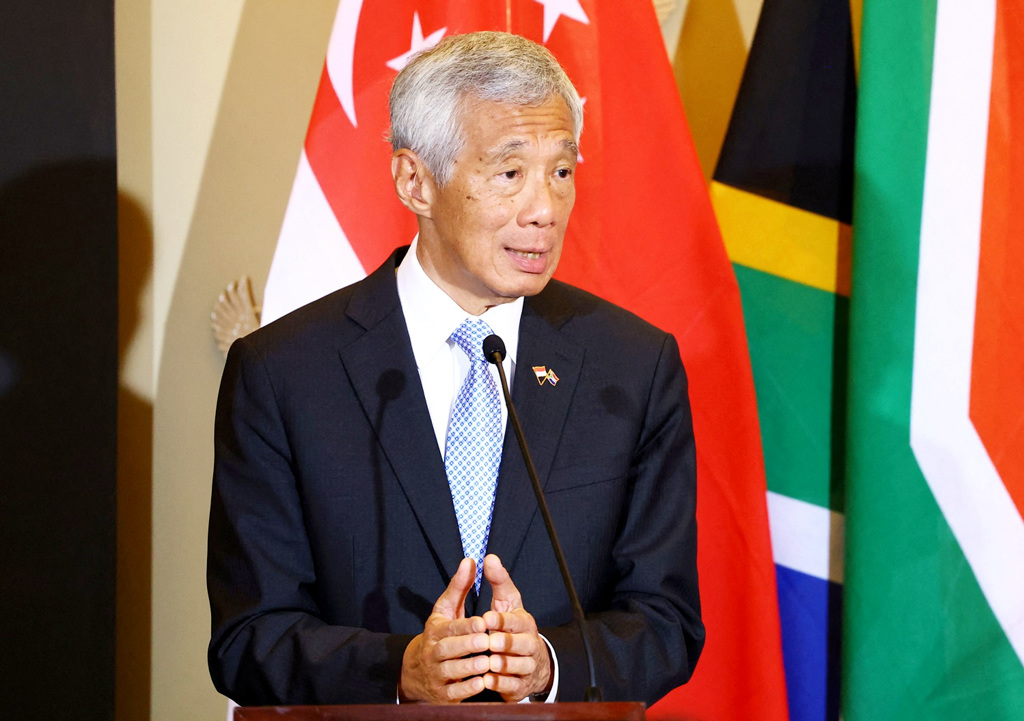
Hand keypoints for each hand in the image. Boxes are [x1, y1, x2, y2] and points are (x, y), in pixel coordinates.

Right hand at [399, 558, 490, 702]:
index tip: (481, 623)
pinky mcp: (443, 694)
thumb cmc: (440, 633)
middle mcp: (432, 653)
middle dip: (467, 646)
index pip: (449, 628)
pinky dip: (467, 689)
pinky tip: (481, 683)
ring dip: (469, 668)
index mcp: (435, 631)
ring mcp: (436, 675)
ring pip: (451, 672)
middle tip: (487, 642)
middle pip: (448, 650)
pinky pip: (454, 693)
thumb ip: (459, 586)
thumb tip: (470, 560)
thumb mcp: (446, 610)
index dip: (465, 626)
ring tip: (487, 663)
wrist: (418, 672)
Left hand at [481, 554, 552, 701]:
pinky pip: (511, 685)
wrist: (531, 663)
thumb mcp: (508, 602)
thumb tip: (489, 557)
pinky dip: (499, 683)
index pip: (516, 620)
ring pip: (516, 666)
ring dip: (500, 664)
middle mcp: (530, 644)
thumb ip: (498, 581)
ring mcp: (526, 666)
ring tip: (486, 662)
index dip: (501, 620)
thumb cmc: (513, 627)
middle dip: (503, 643)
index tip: (486, 618)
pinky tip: (486, 680)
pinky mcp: (520, 686)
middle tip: (488, 642)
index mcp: (525, 622)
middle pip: (519, 644)